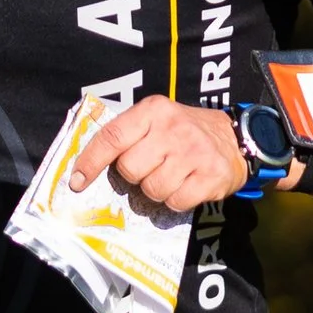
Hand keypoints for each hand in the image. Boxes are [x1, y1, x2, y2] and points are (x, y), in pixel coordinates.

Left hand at [69, 96, 253, 213]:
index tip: (77, 182)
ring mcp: (194, 152)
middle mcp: (173, 128)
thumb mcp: (156, 121)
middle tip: (152, 168)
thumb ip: (127, 137)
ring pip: (152, 190)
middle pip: (130, 170)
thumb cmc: (184, 133)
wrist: (235, 138)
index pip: (112, 136)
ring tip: (172, 176)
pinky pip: (176, 202)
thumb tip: (86, 172)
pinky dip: (177, 200)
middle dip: (135, 176)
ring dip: (157, 190)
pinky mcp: (212, 175)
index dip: (90, 161)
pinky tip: (187, 186)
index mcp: (153, 111)